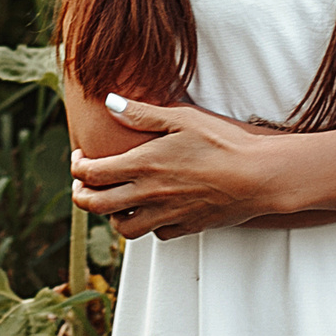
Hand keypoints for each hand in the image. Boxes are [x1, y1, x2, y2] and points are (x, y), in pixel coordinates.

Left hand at [69, 93, 277, 239]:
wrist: (259, 176)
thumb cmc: (223, 142)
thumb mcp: (182, 117)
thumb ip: (142, 113)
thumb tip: (109, 102)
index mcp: (142, 165)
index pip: (90, 174)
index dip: (76, 167)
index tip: (80, 158)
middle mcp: (148, 194)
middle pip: (95, 206)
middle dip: (81, 195)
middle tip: (84, 185)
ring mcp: (166, 215)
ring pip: (122, 229)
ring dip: (112, 216)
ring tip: (117, 200)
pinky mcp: (186, 227)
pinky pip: (156, 234)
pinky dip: (148, 224)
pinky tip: (154, 209)